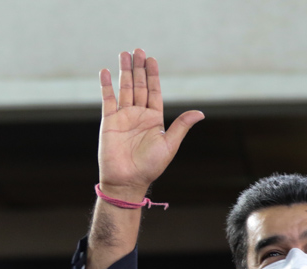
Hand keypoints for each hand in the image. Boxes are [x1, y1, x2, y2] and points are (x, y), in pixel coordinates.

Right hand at [97, 49, 203, 199]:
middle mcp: (139, 115)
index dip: (153, 75)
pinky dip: (107, 86)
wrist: (128, 180)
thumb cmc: (150, 167)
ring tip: (124, 53)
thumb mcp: (170, 144)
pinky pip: (107, 99)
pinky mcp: (109, 121)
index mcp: (154, 119)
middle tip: (138, 50)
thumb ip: (181, 126)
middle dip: (138, 68)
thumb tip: (200, 113)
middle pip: (139, 86)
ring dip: (124, 72)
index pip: (154, 92)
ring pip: (124, 89)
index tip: (151, 59)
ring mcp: (123, 117)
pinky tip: (107, 72)